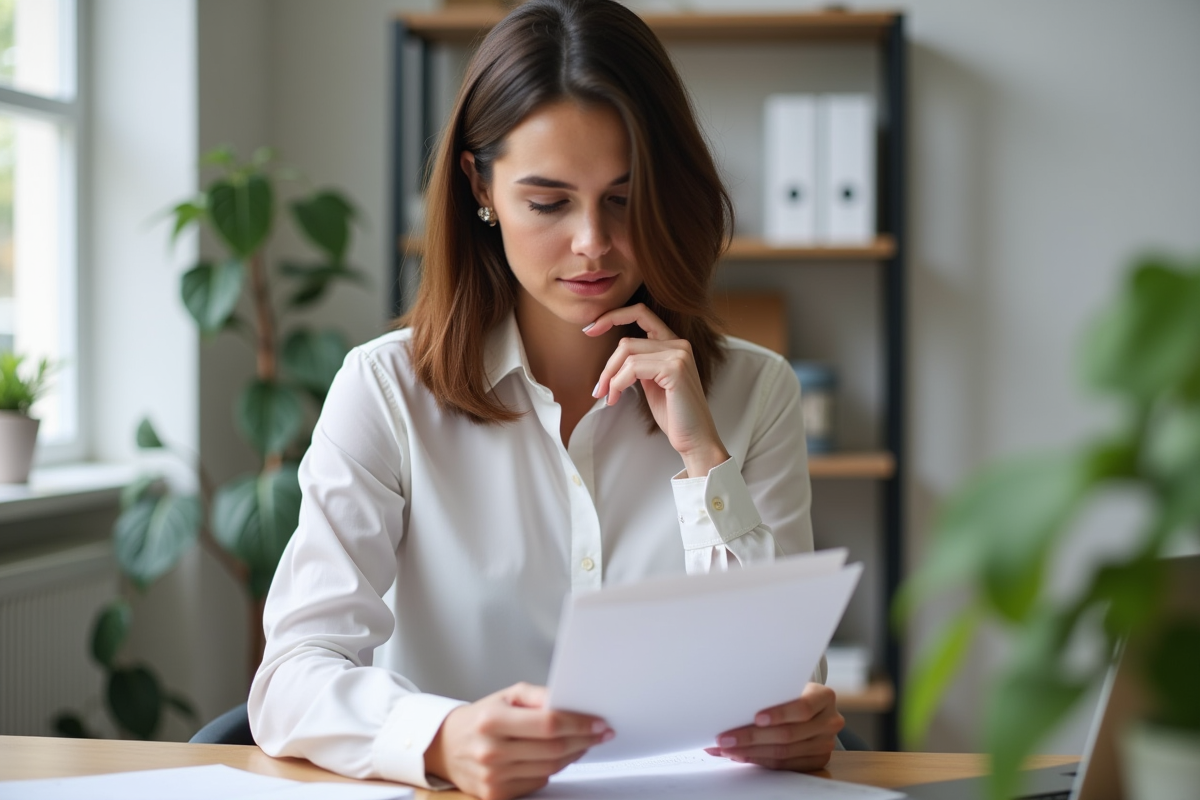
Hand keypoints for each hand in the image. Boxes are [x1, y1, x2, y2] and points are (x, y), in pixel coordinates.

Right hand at [424, 682, 612, 799]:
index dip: (579, 723)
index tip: (599, 723)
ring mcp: (493, 777)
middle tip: (601, 733)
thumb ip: (538, 695)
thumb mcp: (507, 695)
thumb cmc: (482, 718)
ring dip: (574, 755)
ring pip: (550, 768)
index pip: (548, 724)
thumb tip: (568, 702)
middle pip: (553, 749)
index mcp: (493, 720)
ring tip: (584, 742)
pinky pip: (538, 782)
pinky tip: (559, 757)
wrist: (447, 746)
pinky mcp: (496, 795)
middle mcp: (491, 750)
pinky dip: (553, 770)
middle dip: (584, 740)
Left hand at [586, 303, 728, 476]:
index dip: (613, 316)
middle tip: (599, 389)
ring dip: (611, 377)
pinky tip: (617, 398)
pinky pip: (633, 368)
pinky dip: (618, 383)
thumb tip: (613, 359)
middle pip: (627, 342)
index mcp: (673, 344)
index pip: (640, 313)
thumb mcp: (652, 382)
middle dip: (608, 366)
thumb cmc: (674, 414)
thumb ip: (639, 364)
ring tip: (609, 396)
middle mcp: (679, 344)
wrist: (695, 439)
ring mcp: (678, 354)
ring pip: (627, 352)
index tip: (590, 330)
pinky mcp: (674, 368)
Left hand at [705, 682, 842, 770]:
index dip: (779, 714)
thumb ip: (772, 691)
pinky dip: (759, 760)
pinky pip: (784, 764)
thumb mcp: (788, 683)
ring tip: (726, 749)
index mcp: (824, 697)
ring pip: (784, 753)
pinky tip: (740, 755)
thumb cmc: (793, 690)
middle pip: (789, 734)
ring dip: (750, 752)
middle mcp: (829, 721)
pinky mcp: (817, 760)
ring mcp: (825, 744)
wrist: (813, 705)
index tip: (756, 718)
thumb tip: (733, 702)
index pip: (803, 708)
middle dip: (752, 737)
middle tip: (725, 738)